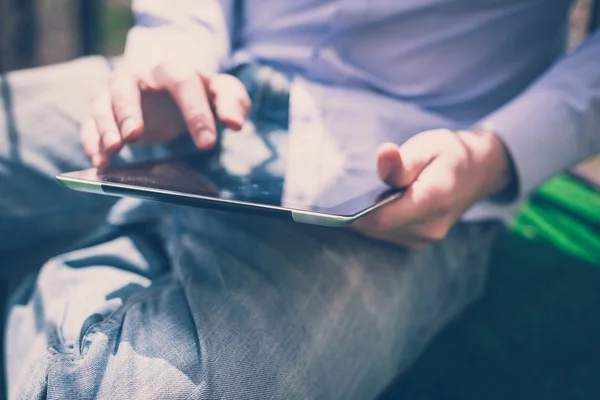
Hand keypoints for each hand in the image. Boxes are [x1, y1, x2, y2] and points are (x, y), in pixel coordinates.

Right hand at [82, 62, 250, 167]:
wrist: (177, 90)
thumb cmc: (203, 94)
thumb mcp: (224, 94)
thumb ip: (233, 102)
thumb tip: (234, 123)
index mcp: (175, 72)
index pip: (183, 82)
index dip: (195, 112)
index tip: (207, 143)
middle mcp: (142, 79)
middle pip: (126, 84)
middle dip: (128, 109)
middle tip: (136, 136)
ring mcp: (120, 94)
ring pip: (102, 99)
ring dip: (105, 124)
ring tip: (114, 149)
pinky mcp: (107, 113)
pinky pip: (90, 122)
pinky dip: (91, 140)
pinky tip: (100, 162)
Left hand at [353, 129, 509, 249]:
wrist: (480, 171)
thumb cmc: (450, 154)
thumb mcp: (428, 146)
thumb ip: (403, 159)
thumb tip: (383, 156)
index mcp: (433, 201)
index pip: (381, 219)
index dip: (354, 212)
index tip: (337, 199)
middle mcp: (429, 227)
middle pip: (376, 229)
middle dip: (359, 212)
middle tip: (348, 191)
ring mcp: (425, 239)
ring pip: (378, 235)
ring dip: (367, 218)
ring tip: (367, 195)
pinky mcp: (419, 242)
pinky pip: (386, 235)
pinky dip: (377, 222)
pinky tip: (377, 204)